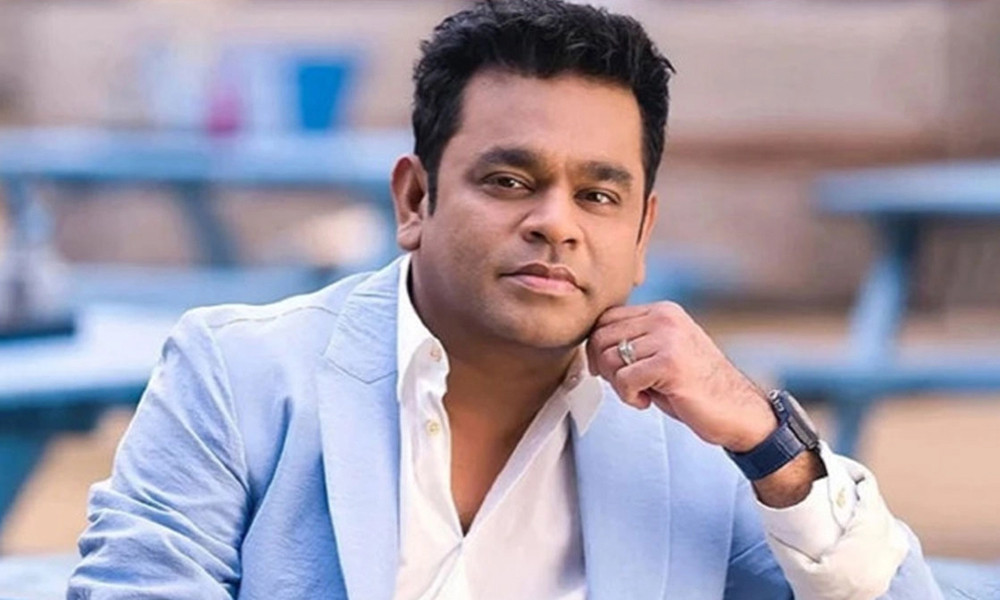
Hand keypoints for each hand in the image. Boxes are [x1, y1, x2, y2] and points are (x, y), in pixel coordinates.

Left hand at [586, 302, 776, 452]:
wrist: (738, 411)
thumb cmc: (696, 387)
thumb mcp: (662, 353)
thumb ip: (634, 341)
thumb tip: (592, 345)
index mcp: (663, 311)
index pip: (607, 318)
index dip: (598, 347)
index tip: (608, 371)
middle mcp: (665, 318)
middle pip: (602, 337)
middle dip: (604, 368)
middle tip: (626, 386)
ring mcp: (668, 338)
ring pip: (610, 359)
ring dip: (619, 385)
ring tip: (642, 393)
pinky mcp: (670, 363)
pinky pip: (624, 379)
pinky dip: (629, 397)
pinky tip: (648, 401)